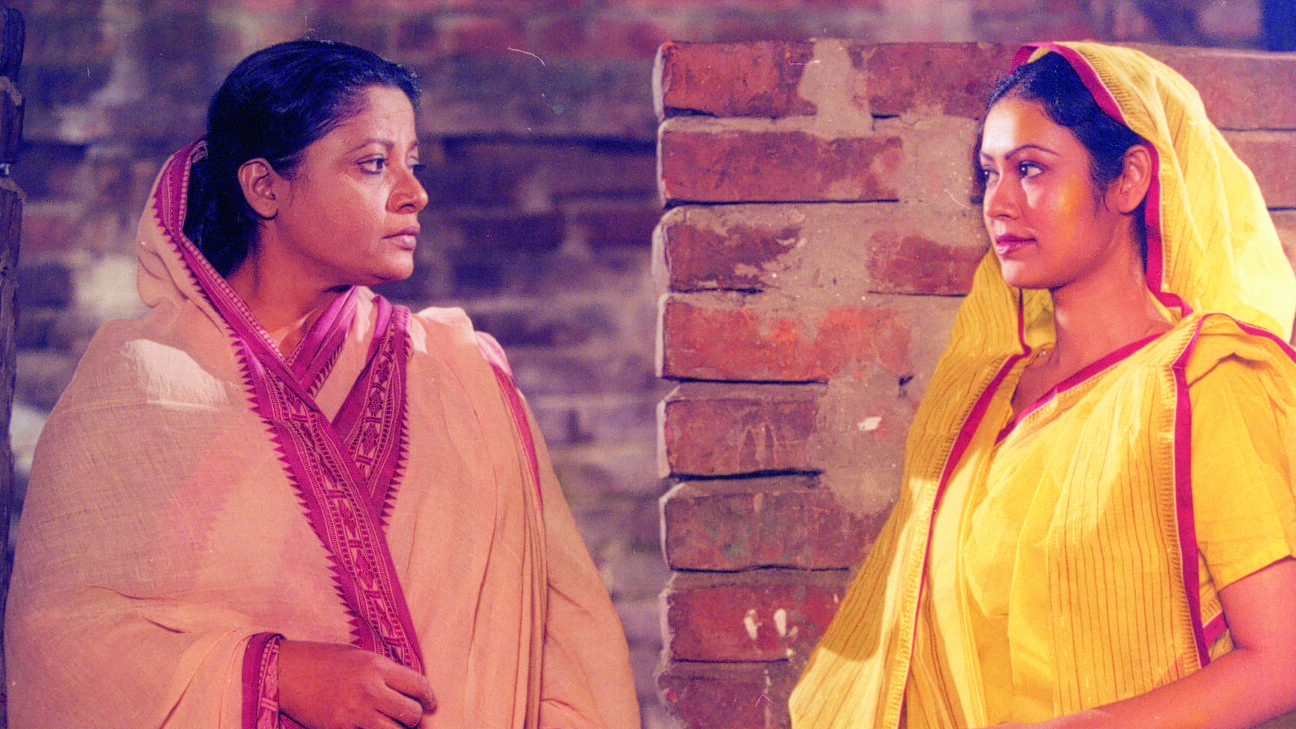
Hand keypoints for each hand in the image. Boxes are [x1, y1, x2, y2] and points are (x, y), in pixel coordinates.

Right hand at [278, 640, 435, 728]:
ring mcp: (354, 714)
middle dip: (415, 717)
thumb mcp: (359, 655)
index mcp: (376, 666)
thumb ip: (385, 672)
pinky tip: (371, 728)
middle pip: (411, 714)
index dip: (429, 697)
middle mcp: (369, 690)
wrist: (285, 673)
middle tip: (409, 716)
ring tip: (392, 724)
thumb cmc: (323, 660)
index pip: (418, 686)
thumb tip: (411, 690)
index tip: (430, 703)